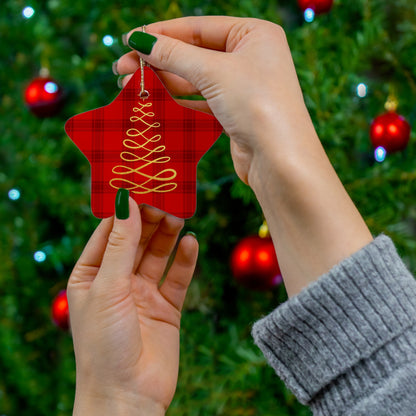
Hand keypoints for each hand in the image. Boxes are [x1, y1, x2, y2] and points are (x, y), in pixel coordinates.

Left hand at [67, 198, 197, 414]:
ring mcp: (143, 294)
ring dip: (168, 235)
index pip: (108, 232)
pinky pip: (177, 277)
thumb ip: (121, 244)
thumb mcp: (108, 287)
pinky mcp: (167, 307)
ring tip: (180, 215)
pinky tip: (192, 243)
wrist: (128, 397)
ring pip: (158, 254)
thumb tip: (126, 201)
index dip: (123, 209)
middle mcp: (117, 281)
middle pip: (136, 240)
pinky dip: (185, 260)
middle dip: (150, 219)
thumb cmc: (104, 344)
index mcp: (92, 275)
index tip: (140, 184)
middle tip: (167, 197)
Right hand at [115, 16, 310, 184]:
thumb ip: (174, 54)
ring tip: (130, 86)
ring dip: (163, 82)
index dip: (162, 33)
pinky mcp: (235, 112)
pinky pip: (200, 100)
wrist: (279, 160)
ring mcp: (243, 86)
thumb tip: (140, 40)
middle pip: (194, 53)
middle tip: (122, 68)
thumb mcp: (213, 71)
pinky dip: (177, 100)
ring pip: (195, 78)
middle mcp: (250, 57)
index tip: (130, 40)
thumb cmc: (256, 105)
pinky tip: (154, 102)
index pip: (198, 27)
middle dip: (157, 61)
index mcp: (254, 34)